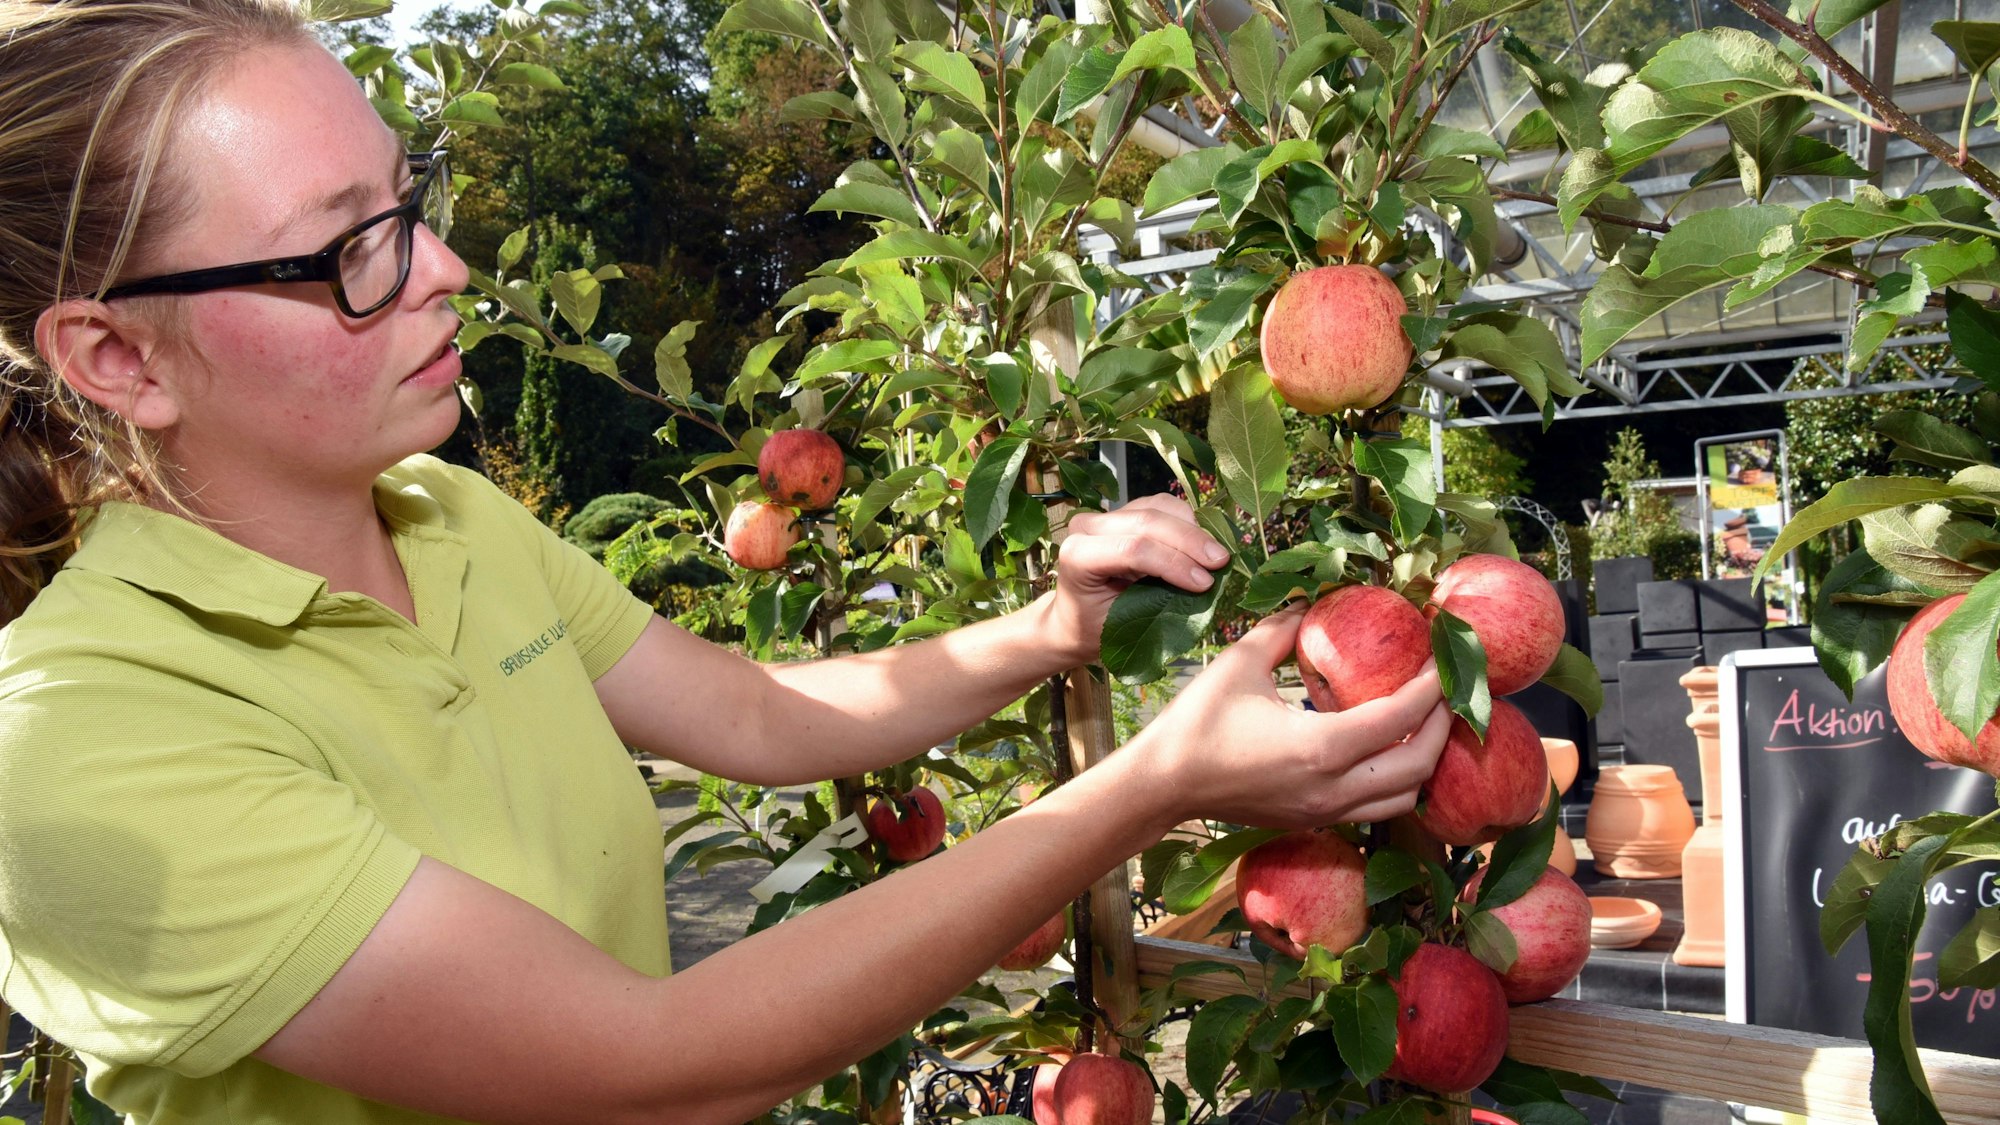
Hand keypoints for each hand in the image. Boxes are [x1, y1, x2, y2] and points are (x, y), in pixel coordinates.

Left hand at [1044, 494, 1232, 663]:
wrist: (1074, 618)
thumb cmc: (1095, 627)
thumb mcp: (1122, 625)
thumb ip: (1158, 603)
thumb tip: (1206, 585)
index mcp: (1078, 556)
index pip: (1133, 549)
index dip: (1174, 563)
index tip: (1205, 583)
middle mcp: (1087, 527)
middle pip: (1147, 520)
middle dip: (1190, 541)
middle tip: (1222, 562)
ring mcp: (1106, 515)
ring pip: (1159, 507)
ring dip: (1194, 529)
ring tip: (1217, 556)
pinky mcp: (1125, 511)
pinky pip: (1163, 506)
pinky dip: (1189, 522)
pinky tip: (1205, 544)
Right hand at [1133, 606, 1450, 830]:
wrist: (1163, 785)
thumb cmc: (1197, 723)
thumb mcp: (1240, 663)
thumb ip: (1284, 630)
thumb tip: (1312, 602)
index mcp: (1321, 747)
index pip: (1399, 717)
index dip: (1430, 687)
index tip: (1443, 659)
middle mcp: (1333, 788)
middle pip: (1418, 765)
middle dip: (1440, 726)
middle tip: (1444, 690)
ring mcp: (1324, 811)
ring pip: (1403, 797)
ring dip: (1423, 760)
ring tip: (1423, 723)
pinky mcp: (1314, 820)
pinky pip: (1375, 807)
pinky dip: (1395, 780)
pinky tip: (1386, 749)